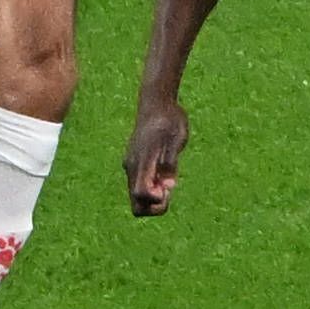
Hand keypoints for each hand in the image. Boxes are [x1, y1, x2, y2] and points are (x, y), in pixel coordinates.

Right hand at [124, 93, 190, 215]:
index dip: (155, 202)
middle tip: (170, 190)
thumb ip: (170, 162)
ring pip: (137, 195)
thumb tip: (169, 185)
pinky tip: (165, 175)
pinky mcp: (136, 162)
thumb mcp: (176, 139)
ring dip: (154, 197)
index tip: (168, 190)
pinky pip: (140, 184)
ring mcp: (132, 165)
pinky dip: (152, 187)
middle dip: (154, 206)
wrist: (157, 102)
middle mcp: (132, 167)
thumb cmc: (169, 119)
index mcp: (141, 162)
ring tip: (169, 181)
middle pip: (136, 203)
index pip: (140, 195)